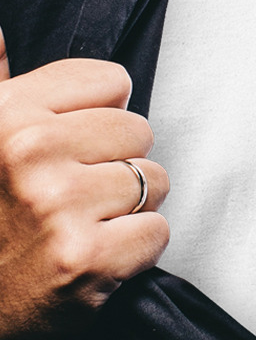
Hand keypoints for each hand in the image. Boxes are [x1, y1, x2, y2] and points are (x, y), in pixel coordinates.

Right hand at [0, 26, 168, 339]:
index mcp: (5, 114)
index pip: (110, 81)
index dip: (103, 115)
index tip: (79, 142)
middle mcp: (29, 151)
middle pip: (139, 131)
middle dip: (120, 163)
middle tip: (80, 194)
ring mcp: (58, 206)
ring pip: (154, 181)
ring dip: (132, 207)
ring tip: (87, 224)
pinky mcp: (86, 258)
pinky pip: (157, 231)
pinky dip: (138, 248)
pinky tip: (99, 254)